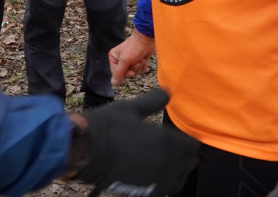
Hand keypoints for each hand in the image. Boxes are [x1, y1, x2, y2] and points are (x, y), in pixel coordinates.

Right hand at [73, 89, 197, 196]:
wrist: (85, 151)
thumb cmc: (108, 126)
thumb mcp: (131, 108)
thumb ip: (154, 100)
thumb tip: (168, 91)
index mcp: (167, 142)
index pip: (191, 144)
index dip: (185, 138)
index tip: (177, 135)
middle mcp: (167, 163)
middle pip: (188, 163)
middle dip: (183, 154)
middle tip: (172, 147)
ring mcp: (156, 180)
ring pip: (179, 179)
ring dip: (176, 170)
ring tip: (165, 162)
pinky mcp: (145, 191)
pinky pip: (164, 190)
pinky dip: (164, 182)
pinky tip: (154, 174)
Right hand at [110, 31, 155, 84]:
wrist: (147, 39)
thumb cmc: (135, 47)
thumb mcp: (125, 60)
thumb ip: (119, 72)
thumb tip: (113, 83)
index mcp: (113, 58)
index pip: (116, 74)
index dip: (125, 73)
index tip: (130, 68)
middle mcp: (119, 59)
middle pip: (125, 74)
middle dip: (133, 69)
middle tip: (136, 62)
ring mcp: (128, 60)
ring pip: (133, 72)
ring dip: (139, 68)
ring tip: (140, 59)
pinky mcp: (136, 61)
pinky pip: (138, 70)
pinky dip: (142, 66)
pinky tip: (143, 60)